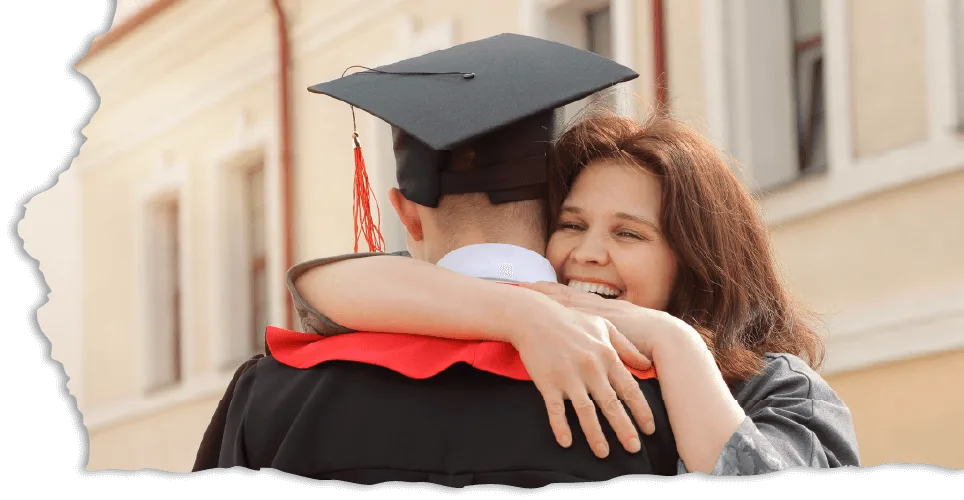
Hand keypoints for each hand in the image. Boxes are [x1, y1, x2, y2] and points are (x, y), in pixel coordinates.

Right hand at [506, 290, 657, 458]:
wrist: (534, 317)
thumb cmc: (571, 321)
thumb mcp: (604, 327)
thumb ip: (627, 347)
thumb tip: (647, 365)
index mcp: (607, 356)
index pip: (629, 389)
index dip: (641, 411)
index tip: (650, 429)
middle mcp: (591, 369)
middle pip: (611, 405)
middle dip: (624, 429)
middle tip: (634, 449)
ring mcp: (568, 377)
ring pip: (586, 412)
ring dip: (596, 435)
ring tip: (604, 453)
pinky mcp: (547, 382)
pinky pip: (556, 409)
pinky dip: (561, 427)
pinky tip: (566, 442)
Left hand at [518, 281, 683, 361]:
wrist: (667, 340)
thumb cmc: (650, 340)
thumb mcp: (626, 333)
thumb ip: (609, 334)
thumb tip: (596, 340)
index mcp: (603, 308)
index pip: (572, 296)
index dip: (551, 291)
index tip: (532, 285)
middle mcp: (597, 310)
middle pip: (562, 297)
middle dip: (541, 292)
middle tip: (520, 285)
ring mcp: (596, 318)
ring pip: (563, 307)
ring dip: (542, 303)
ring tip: (522, 298)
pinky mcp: (597, 329)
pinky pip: (571, 322)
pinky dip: (554, 320)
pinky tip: (538, 319)